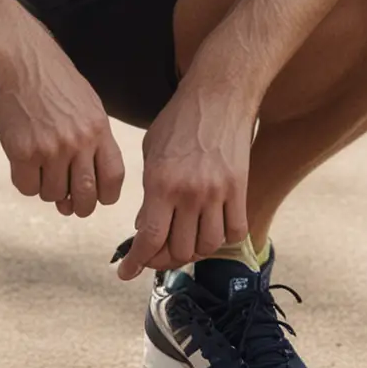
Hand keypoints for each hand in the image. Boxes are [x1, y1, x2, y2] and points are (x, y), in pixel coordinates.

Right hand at [0, 30, 124, 218]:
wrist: (22, 60)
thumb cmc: (55, 80)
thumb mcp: (89, 106)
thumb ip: (94, 141)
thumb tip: (89, 183)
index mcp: (99, 129)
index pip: (114, 179)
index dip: (106, 197)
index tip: (96, 197)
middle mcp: (78, 142)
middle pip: (87, 197)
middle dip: (79, 206)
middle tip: (69, 201)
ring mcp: (50, 149)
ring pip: (54, 195)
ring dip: (48, 189)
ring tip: (42, 168)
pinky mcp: (22, 152)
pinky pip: (28, 188)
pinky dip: (26, 182)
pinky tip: (25, 164)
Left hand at [116, 78, 252, 279]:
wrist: (218, 94)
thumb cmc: (179, 120)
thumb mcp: (151, 153)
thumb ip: (148, 193)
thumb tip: (145, 228)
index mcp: (161, 183)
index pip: (149, 239)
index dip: (136, 262)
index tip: (126, 272)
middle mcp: (190, 193)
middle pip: (179, 250)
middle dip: (163, 259)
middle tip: (156, 256)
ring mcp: (218, 192)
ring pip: (207, 247)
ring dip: (193, 252)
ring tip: (183, 244)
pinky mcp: (239, 188)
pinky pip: (234, 230)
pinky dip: (222, 238)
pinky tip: (210, 231)